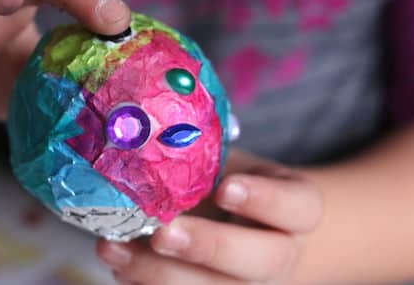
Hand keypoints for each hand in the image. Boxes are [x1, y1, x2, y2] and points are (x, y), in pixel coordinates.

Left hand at [97, 150, 322, 284]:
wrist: (242, 224)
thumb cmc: (232, 182)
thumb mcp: (228, 162)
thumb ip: (204, 159)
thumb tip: (143, 143)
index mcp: (296, 209)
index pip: (299, 207)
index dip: (266, 200)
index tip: (226, 187)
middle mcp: (280, 253)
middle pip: (262, 261)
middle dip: (210, 248)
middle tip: (164, 233)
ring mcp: (248, 283)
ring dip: (161, 275)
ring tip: (115, 250)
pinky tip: (119, 265)